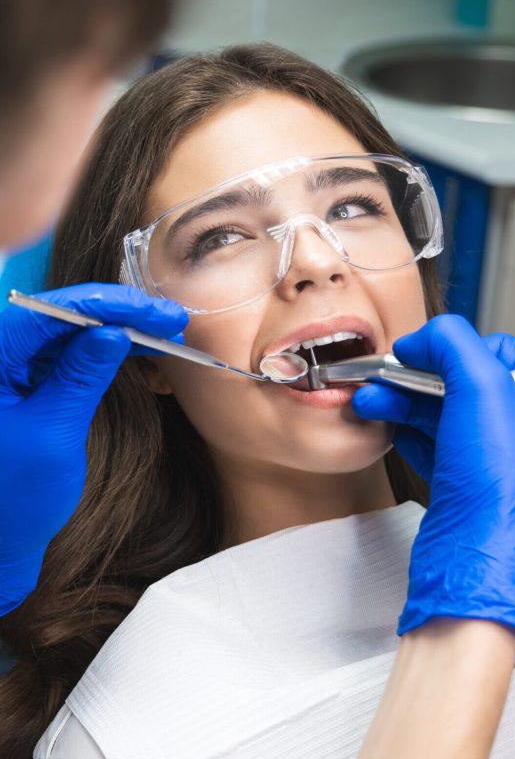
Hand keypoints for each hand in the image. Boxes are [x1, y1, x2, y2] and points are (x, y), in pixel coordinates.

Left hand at [0, 283, 187, 614]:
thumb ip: (80, 377)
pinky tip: (140, 348)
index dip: (104, 304)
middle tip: (169, 319)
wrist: (1, 540)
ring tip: (165, 334)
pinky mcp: (30, 382)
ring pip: (71, 331)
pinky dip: (106, 350)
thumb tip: (111, 330)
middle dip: (118, 313)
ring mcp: (13, 369)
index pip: (46, 314)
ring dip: (118, 329)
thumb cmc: (16, 497)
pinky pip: (70, 354)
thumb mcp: (54, 433)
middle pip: (61, 316)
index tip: (150, 309)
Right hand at [352, 314, 514, 662]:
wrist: (472, 562)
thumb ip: (453, 343)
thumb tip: (425, 337)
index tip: (420, 351)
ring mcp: (494, 462)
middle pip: (464, 384)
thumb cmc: (497, 490)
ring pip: (443, 415)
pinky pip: (434, 445)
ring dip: (403, 402)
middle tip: (387, 375)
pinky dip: (408, 432)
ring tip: (373, 401)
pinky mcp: (466, 485)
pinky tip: (390, 427)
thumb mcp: (482, 389)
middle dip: (417, 378)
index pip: (502, 354)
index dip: (456, 349)